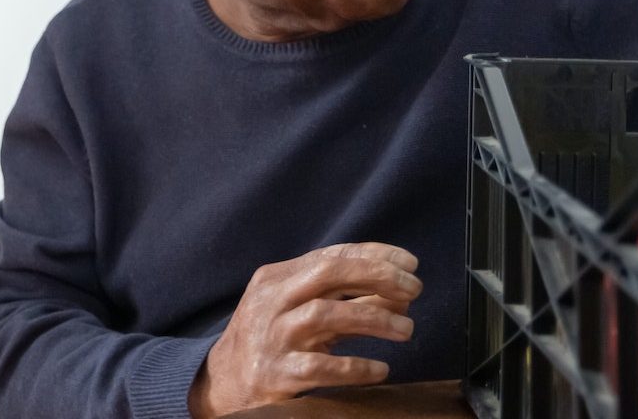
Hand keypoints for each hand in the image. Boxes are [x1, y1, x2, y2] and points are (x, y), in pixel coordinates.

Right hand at [188, 243, 421, 416]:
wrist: (222, 383)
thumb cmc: (269, 341)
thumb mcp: (294, 309)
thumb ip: (338, 297)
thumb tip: (396, 291)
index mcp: (276, 278)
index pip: (330, 256)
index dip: (374, 255)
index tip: (410, 263)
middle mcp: (271, 302)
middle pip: (328, 274)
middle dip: (377, 276)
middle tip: (415, 288)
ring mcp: (273, 337)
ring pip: (327, 315)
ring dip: (374, 318)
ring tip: (407, 329)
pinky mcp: (277, 374)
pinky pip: (322, 368)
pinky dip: (356, 367)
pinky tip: (381, 368)